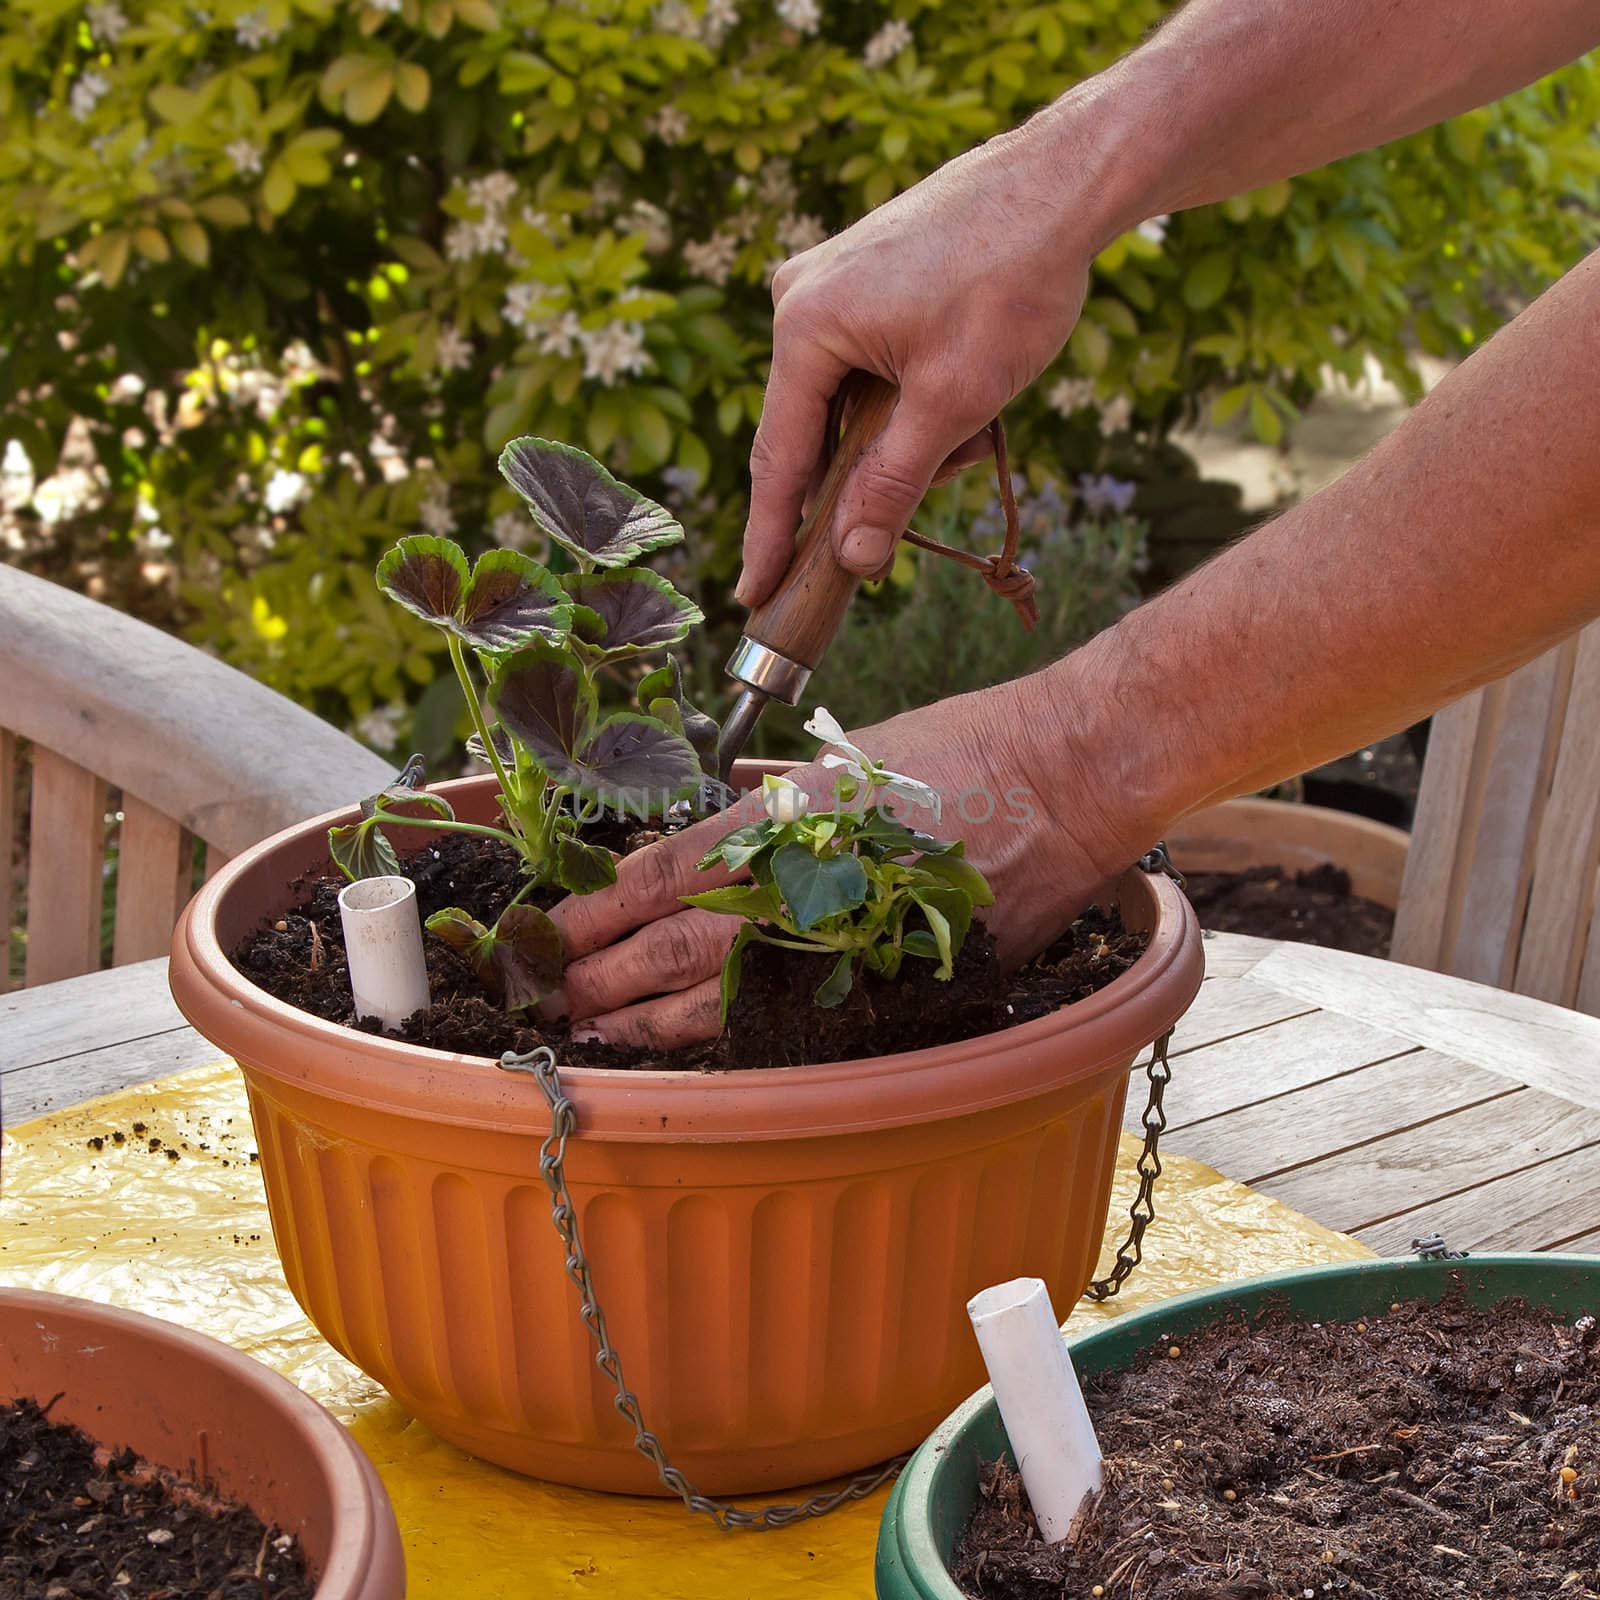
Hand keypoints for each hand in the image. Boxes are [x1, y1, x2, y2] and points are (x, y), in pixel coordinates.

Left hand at [546, 676, 1145, 1049]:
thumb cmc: (964, 748)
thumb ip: (782, 796)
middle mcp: (810, 880)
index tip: (556, 925)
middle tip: (552, 993)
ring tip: (597, 1032)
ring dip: (653, 1017)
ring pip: (730, 993)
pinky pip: (804, 1014)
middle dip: (607, 971)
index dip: (603, 906)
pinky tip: (701, 1047)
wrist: (1062, 783)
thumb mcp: (853, 753)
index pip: (667, 870)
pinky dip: (741, 1033)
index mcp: (787, 815)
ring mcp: (852, 938)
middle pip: (680, 941)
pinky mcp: (894, 978)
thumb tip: (729, 812)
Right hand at [735, 118, 1118, 608]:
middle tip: (929, 496)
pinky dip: (913, 402)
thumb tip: (853, 559)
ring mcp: (831, 283)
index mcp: (805, 326)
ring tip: (978, 436)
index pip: (778, 459)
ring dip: (908, 440)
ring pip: (852, 405)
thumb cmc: (1011, 281)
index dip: (769, 537)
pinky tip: (969, 400)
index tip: (753, 595)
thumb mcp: (953, 402)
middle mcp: (801, 299)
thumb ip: (893, 484)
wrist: (1064, 183)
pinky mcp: (864, 278)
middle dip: (872, 478)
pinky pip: (870, 369)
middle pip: (816, 434)